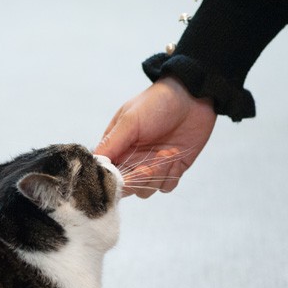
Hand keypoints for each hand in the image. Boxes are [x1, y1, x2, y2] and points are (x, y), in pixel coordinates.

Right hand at [95, 76, 216, 197]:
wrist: (193, 96)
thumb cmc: (157, 102)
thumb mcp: (130, 120)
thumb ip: (112, 142)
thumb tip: (94, 161)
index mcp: (117, 148)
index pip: (107, 174)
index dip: (114, 180)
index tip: (124, 174)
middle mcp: (132, 160)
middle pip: (126, 187)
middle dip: (137, 180)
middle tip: (146, 168)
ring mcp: (152, 166)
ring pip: (146, 191)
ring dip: (156, 177)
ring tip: (166, 154)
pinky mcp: (171, 169)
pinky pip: (166, 187)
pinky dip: (171, 177)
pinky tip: (176, 158)